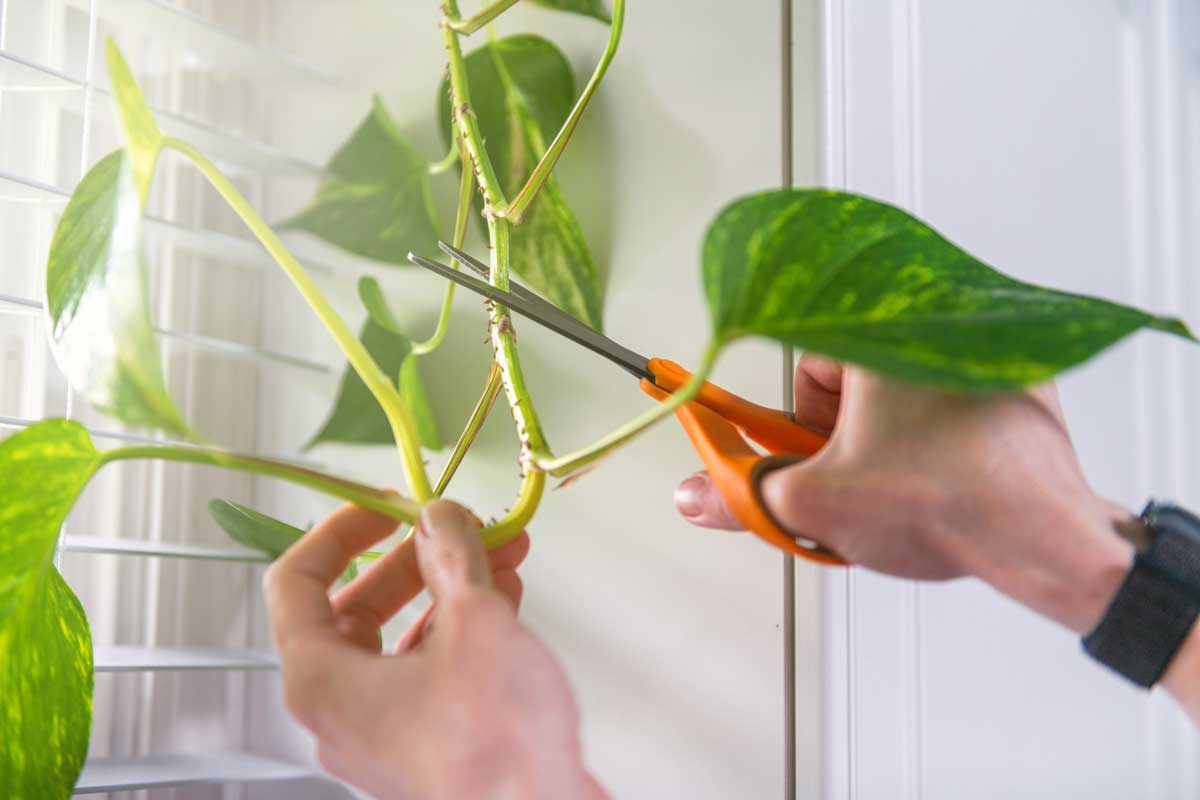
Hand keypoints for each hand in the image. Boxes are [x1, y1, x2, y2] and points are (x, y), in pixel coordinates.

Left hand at [263, 499, 606, 799]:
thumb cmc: (497, 745)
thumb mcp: (476, 621)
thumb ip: (451, 556)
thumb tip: (439, 519)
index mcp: (322, 682)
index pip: (296, 583)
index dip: (339, 533)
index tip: (385, 506)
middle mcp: (341, 712)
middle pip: (355, 609)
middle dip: (415, 558)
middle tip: (454, 524)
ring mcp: (382, 734)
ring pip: (399, 639)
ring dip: (448, 588)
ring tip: (499, 553)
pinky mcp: (424, 746)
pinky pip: (427, 670)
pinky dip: (460, 629)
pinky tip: (505, 597)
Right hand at [674, 356, 1135, 633]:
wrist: (1044, 536)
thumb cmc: (947, 504)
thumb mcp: (815, 504)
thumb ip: (741, 496)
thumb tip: (695, 494)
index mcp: (880, 335)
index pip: (804, 366)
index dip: (796, 423)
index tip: (784, 446)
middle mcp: (935, 328)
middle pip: (852, 380)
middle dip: (841, 438)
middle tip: (852, 480)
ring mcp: (985, 353)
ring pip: (900, 392)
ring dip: (885, 436)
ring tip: (899, 483)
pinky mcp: (1020, 381)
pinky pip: (949, 396)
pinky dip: (935, 431)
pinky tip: (941, 473)